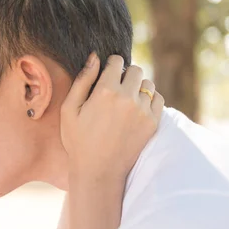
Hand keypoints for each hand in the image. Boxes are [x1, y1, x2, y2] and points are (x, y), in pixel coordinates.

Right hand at [60, 53, 163, 180]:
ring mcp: (143, 111)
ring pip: (148, 84)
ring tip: (125, 101)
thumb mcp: (69, 109)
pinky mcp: (153, 123)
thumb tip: (95, 57)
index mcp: (106, 91)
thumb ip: (82, 80)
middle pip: (135, 70)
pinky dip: (149, 100)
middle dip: (125, 75)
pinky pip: (158, 100)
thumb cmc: (78, 139)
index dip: (110, 66)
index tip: (106, 75)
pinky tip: (136, 109)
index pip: (116, 61)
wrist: (98, 171)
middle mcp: (128, 98)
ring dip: (138, 87)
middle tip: (115, 89)